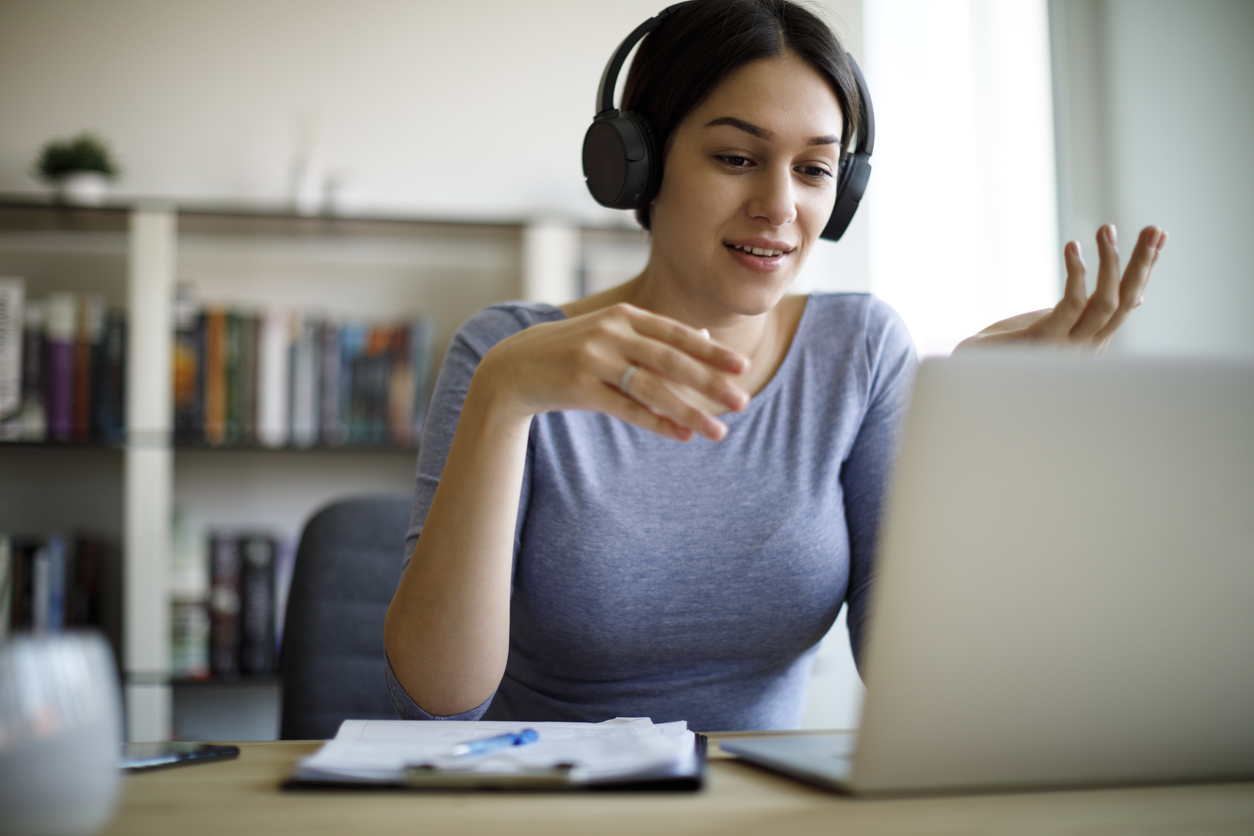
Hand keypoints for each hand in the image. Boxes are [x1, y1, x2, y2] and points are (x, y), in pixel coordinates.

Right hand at [476, 302, 749, 441]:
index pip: (676, 333)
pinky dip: (657, 423)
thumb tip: (705, 334)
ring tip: (717, 431)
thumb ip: (657, 334)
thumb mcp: (613, 332)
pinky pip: (627, 409)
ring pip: (652, 388)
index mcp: (624, 315)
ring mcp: (594, 359)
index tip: (741, 367)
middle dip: (709, 382)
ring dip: (689, 411)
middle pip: (671, 360)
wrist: (514, 366)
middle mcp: (612, 333)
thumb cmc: (573, 350)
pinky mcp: (580, 387)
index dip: (711, 350)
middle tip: (742, 402)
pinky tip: (682, 436)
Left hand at [955, 224, 1167, 352]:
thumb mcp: (1061, 323)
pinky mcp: (1042, 341)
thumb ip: (1093, 311)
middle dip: (1142, 264)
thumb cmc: (1014, 345)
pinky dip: (1076, 273)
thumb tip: (1140, 298)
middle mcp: (1086, 348)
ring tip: (1107, 229)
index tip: (1159, 235)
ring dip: (1111, 263)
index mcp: (1093, 340)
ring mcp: (1066, 348)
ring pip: (1105, 303)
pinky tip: (1073, 247)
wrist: (970, 366)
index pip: (1129, 301)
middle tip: (1153, 228)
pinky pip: (1070, 305)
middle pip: (1126, 303)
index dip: (1146, 268)